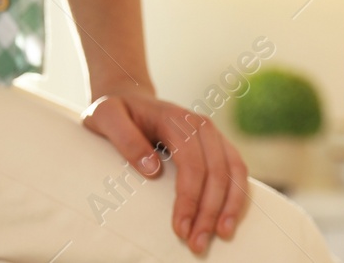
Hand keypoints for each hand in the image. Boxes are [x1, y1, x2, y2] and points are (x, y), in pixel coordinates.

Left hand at [83, 89, 247, 254]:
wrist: (128, 98)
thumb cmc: (115, 111)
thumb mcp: (106, 116)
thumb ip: (125, 138)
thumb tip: (154, 170)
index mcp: (175, 118)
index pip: (191, 164)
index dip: (189, 199)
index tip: (179, 228)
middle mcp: (200, 125)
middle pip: (216, 172)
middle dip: (209, 212)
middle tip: (197, 244)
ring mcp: (212, 133)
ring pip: (234, 172)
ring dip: (229, 207)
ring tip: (221, 236)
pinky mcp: (217, 144)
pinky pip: (237, 170)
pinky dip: (237, 195)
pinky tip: (229, 219)